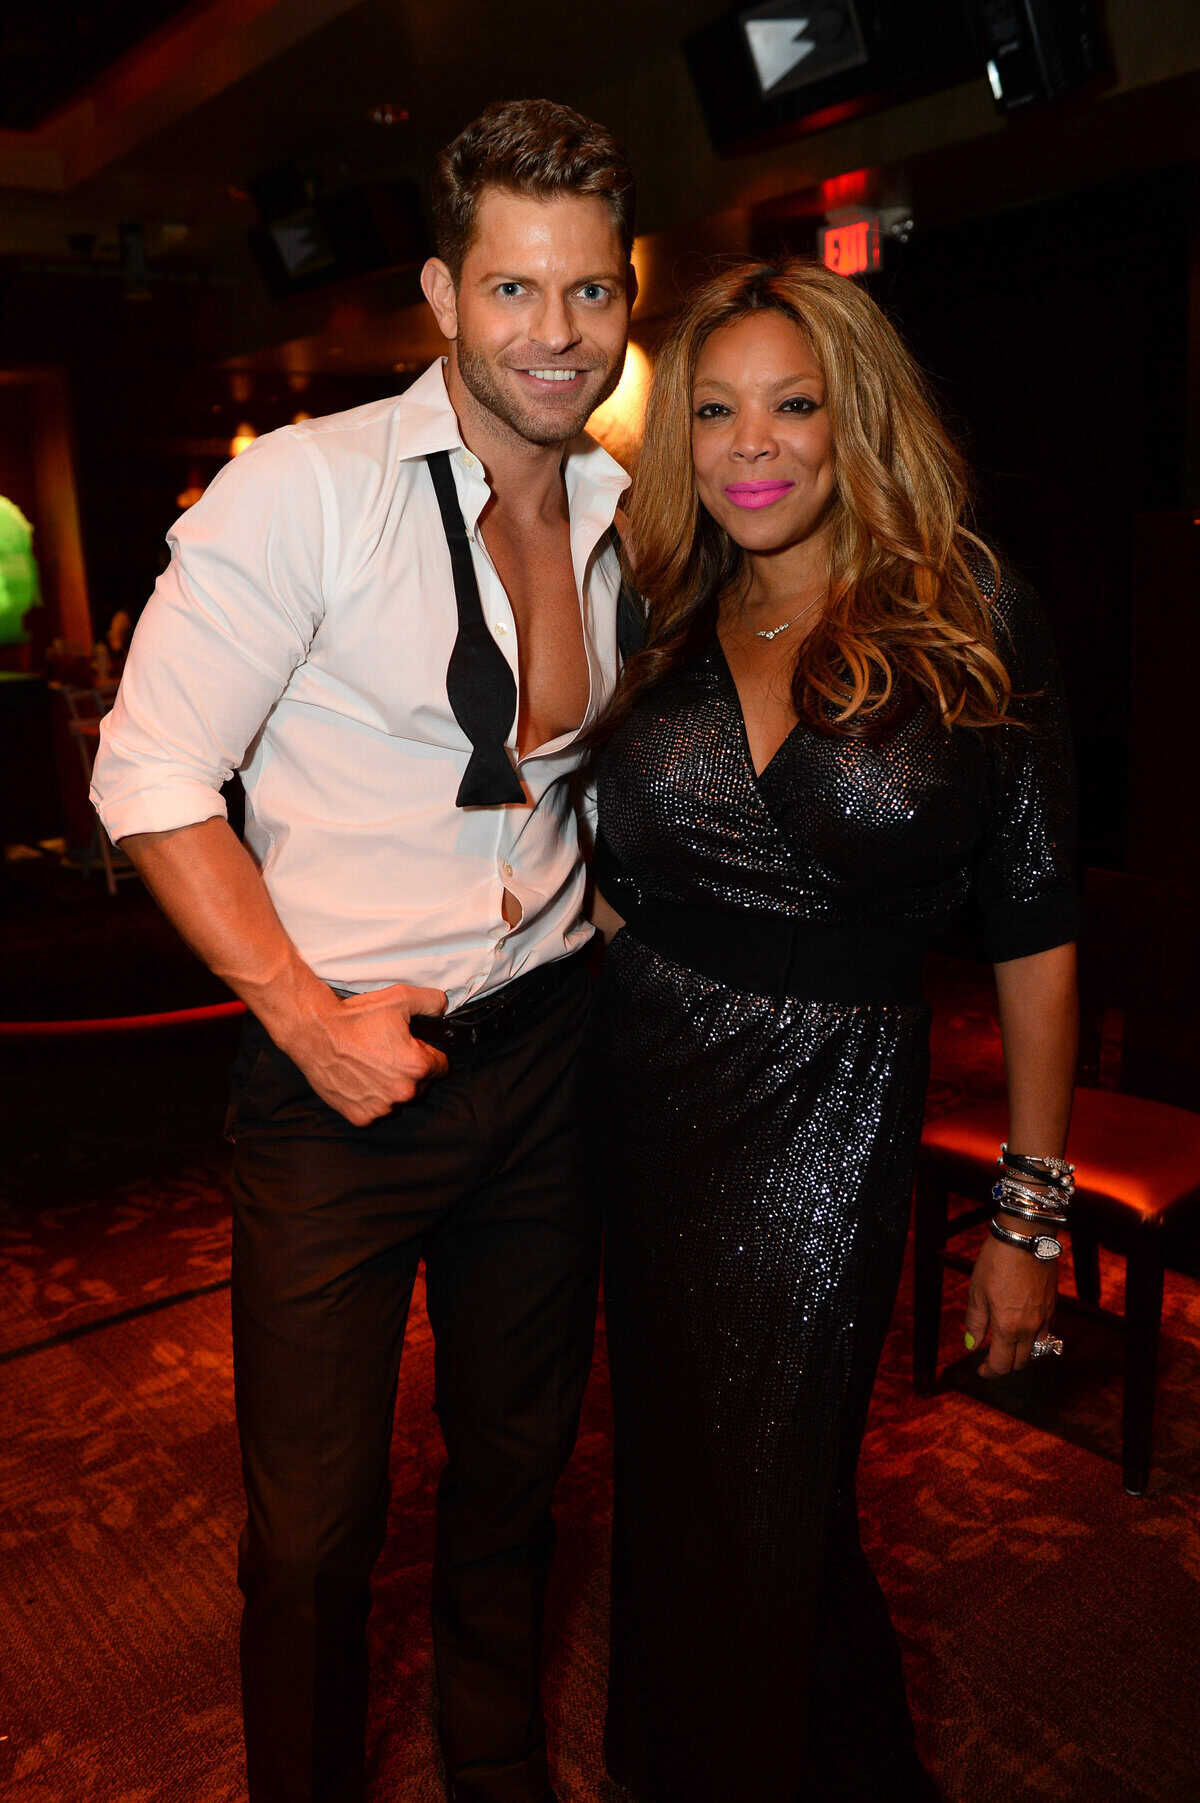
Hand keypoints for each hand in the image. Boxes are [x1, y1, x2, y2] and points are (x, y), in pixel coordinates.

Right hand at [281, 982, 449, 1125]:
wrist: (315, 1032)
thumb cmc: (355, 1017)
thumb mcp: (400, 998)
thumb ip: (432, 1002)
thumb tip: (443, 1009)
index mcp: (417, 1066)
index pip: (442, 1066)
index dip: (428, 1053)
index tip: (414, 1047)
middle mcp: (403, 1092)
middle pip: (422, 1085)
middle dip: (411, 1071)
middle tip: (388, 1053)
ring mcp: (381, 1107)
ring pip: (398, 1100)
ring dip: (392, 1087)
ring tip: (372, 1065)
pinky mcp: (361, 1116)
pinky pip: (376, 1111)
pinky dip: (371, 1099)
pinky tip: (360, 1079)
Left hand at [964, 1234, 1058, 1376]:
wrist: (1024, 1238)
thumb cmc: (997, 1262)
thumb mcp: (977, 1292)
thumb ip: (975, 1322)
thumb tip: (971, 1344)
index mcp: (1008, 1327)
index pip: (1002, 1364)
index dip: (990, 1372)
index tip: (981, 1371)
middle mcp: (1030, 1328)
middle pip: (1021, 1362)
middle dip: (1005, 1365)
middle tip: (991, 1360)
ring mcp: (1045, 1317)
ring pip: (1037, 1350)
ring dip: (1022, 1354)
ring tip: (1007, 1346)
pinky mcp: (1053, 1306)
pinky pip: (1046, 1333)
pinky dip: (1035, 1339)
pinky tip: (1023, 1330)